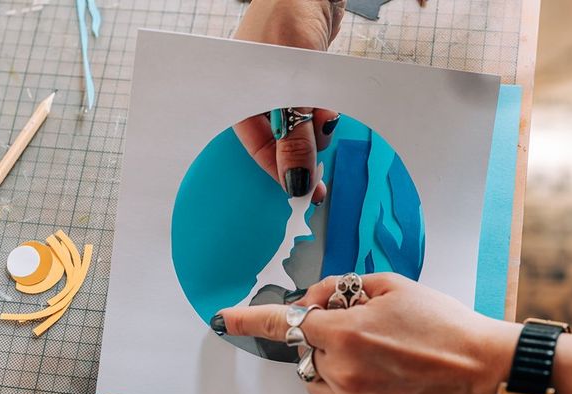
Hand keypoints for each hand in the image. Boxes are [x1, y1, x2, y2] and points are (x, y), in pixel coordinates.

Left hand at [216, 273, 520, 393]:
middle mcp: (345, 374)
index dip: (251, 320)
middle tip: (365, 334)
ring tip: (379, 362)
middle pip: (308, 352)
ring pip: (317, 382)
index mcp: (349, 334)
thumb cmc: (444, 325)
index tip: (224, 319)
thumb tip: (314, 300)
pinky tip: (382, 385)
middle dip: (326, 339)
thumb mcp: (394, 287)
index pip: (288, 323)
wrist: (485, 372)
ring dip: (334, 368)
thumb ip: (342, 288)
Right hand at [233, 0, 346, 201]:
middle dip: (306, 148)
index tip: (309, 193)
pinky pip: (312, 111)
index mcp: (240, 102)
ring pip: (302, 128)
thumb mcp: (294, 88)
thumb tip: (297, 183)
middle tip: (325, 159)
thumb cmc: (289, 23)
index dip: (284, 174)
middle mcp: (257, 100)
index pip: (260, 152)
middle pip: (281, 144)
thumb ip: (295, 139)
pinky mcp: (300, 84)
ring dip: (320, 127)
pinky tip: (331, 107)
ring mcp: (279, 91)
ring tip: (329, 112)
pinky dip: (324, 112)